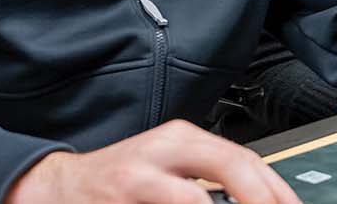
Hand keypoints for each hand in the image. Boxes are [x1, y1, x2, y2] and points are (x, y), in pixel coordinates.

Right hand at [5, 120, 299, 203]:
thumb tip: (262, 199)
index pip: (249, 160)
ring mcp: (143, 172)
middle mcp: (168, 147)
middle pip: (234, 165)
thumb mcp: (169, 171)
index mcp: (186, 139)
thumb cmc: (120, 184)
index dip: (278, 191)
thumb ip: (211, 182)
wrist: (59, 187)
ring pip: (199, 197)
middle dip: (264, 199)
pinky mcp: (124, 192)